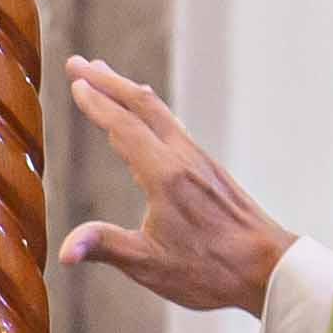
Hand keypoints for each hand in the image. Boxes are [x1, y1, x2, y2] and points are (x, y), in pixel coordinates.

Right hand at [52, 58, 295, 317]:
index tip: (74, 81)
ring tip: (104, 76)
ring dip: (127, 90)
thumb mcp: (150, 265)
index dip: (96, 103)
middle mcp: (183, 158)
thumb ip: (105, 247)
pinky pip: (172, 126)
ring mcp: (199, 160)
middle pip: (142, 104)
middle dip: (107, 81)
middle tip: (78, 62)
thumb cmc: (211, 270)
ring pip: (159, 111)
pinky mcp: (208, 169)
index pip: (124, 126)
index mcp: (165, 176)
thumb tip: (64, 251)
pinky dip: (148, 110)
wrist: (268, 267)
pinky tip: (145, 116)